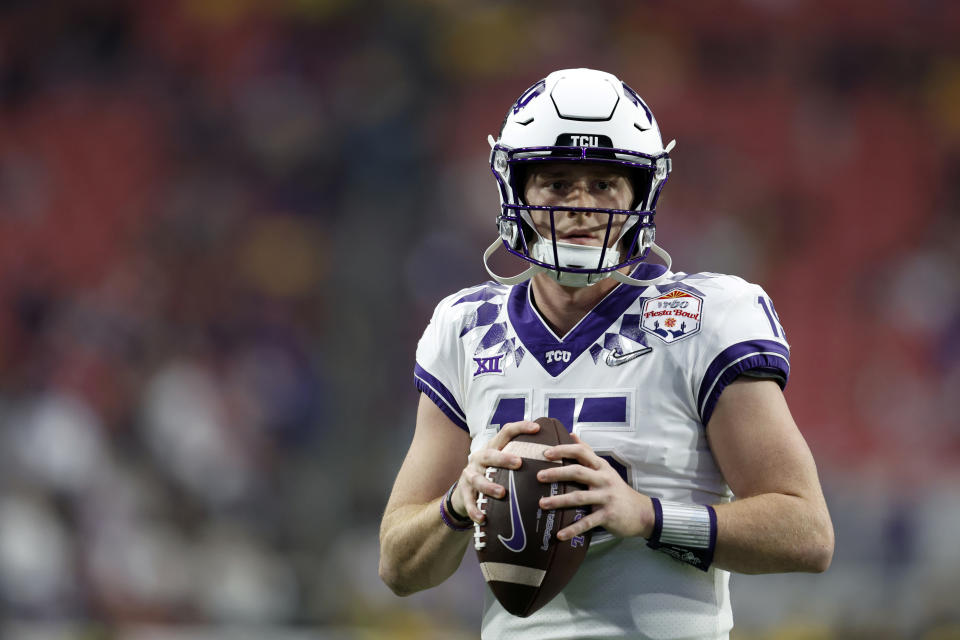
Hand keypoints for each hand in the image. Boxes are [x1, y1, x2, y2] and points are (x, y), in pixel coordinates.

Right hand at [450, 420, 540, 522]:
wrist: (464, 492)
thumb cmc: (492, 474)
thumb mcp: (502, 462)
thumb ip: (521, 457)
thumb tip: (555, 453)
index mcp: (492, 448)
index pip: (506, 433)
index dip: (520, 428)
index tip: (537, 428)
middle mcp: (479, 459)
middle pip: (489, 455)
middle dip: (503, 458)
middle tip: (519, 463)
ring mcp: (470, 475)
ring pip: (478, 479)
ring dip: (489, 486)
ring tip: (502, 493)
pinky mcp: (464, 493)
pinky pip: (469, 502)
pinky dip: (475, 510)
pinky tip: (483, 518)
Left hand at [536, 433, 654, 540]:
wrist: (641, 513)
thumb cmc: (616, 489)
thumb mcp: (605, 468)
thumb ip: (588, 453)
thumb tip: (571, 434)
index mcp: (601, 467)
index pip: (582, 452)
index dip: (563, 450)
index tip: (546, 453)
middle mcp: (604, 479)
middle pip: (578, 472)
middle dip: (557, 473)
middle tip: (539, 476)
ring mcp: (606, 497)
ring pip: (579, 497)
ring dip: (559, 501)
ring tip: (542, 503)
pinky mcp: (607, 516)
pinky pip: (587, 523)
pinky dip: (572, 529)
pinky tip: (559, 535)